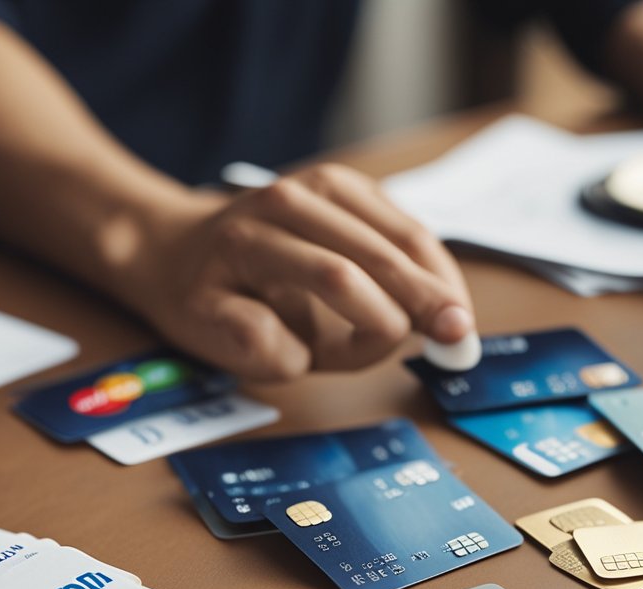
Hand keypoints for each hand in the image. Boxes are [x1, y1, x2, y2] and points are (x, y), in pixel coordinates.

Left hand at [111, 163, 474, 380]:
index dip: (386, 318)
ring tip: (461, 320)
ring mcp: (325, 183)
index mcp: (253, 237)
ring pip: (402, 230)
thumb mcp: (208, 335)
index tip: (422, 349)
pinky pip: (403, 221)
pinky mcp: (348, 183)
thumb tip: (303, 351)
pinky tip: (442, 291)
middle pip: (379, 249)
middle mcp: (293, 197)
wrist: (179, 249)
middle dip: (428, 296)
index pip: (336, 277)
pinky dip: (429, 258)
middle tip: (463, 337)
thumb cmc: (202, 301)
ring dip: (438, 276)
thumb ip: (254, 346)